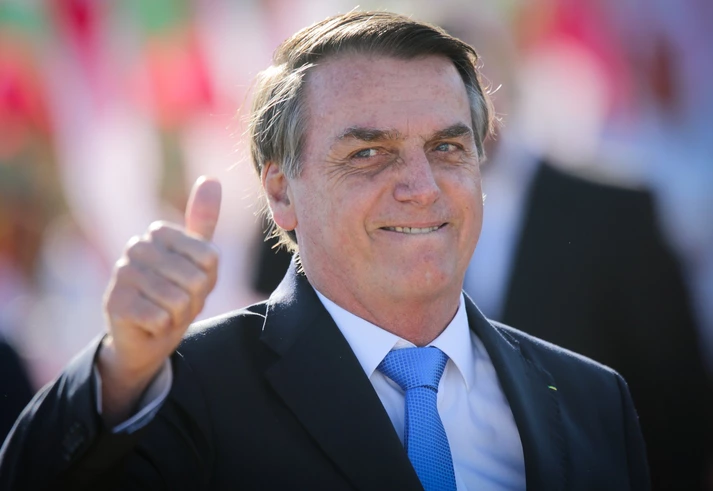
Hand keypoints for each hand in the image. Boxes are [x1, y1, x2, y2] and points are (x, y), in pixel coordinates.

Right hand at [97, 176, 221, 423]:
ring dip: (178, 316)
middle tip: (178, 303)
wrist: (146, 337)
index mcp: (158, 233)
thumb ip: (204, 222)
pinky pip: (160, 318)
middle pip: (195, 279)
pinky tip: (150, 324)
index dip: (208, 280)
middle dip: (194, 300)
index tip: (192, 285)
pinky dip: (162, 328)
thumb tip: (212, 178)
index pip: (208, 258)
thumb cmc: (176, 294)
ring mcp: (122, 273)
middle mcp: (136, 247)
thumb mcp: (199, 261)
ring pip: (177, 300)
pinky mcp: (114, 303)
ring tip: (164, 313)